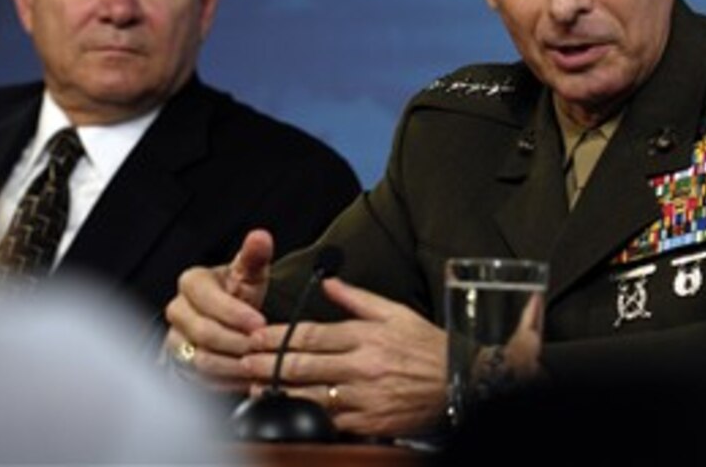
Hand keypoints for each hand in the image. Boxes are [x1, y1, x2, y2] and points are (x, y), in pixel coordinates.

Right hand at [163, 229, 273, 391]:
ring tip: (258, 363)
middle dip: (237, 340)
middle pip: (203, 332)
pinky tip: (248, 378)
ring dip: (234, 364)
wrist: (227, 319)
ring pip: (202, 359)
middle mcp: (178, 312)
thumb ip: (254, 255)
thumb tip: (260, 236)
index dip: (234, 313)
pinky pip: (202, 380)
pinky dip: (228, 382)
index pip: (207, 299)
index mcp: (192, 284)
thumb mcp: (249, 273)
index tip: (259, 322)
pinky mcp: (181, 367)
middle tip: (262, 345)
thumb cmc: (238, 292)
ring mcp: (176, 341)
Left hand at [244, 278, 447, 436]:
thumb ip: (357, 298)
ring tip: (257, 387)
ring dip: (280, 391)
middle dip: (268, 363)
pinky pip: (331, 421)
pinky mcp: (370, 423)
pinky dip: (308, 416)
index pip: (311, 334)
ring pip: (311, 395)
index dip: (278, 336)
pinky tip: (291, 412)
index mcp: (365, 335)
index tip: (256, 336)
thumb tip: (329, 282)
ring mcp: (364, 397)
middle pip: (303, 364)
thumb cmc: (428, 346)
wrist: (461, 381)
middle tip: (244, 361)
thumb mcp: (395, 312)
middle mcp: (362, 365)